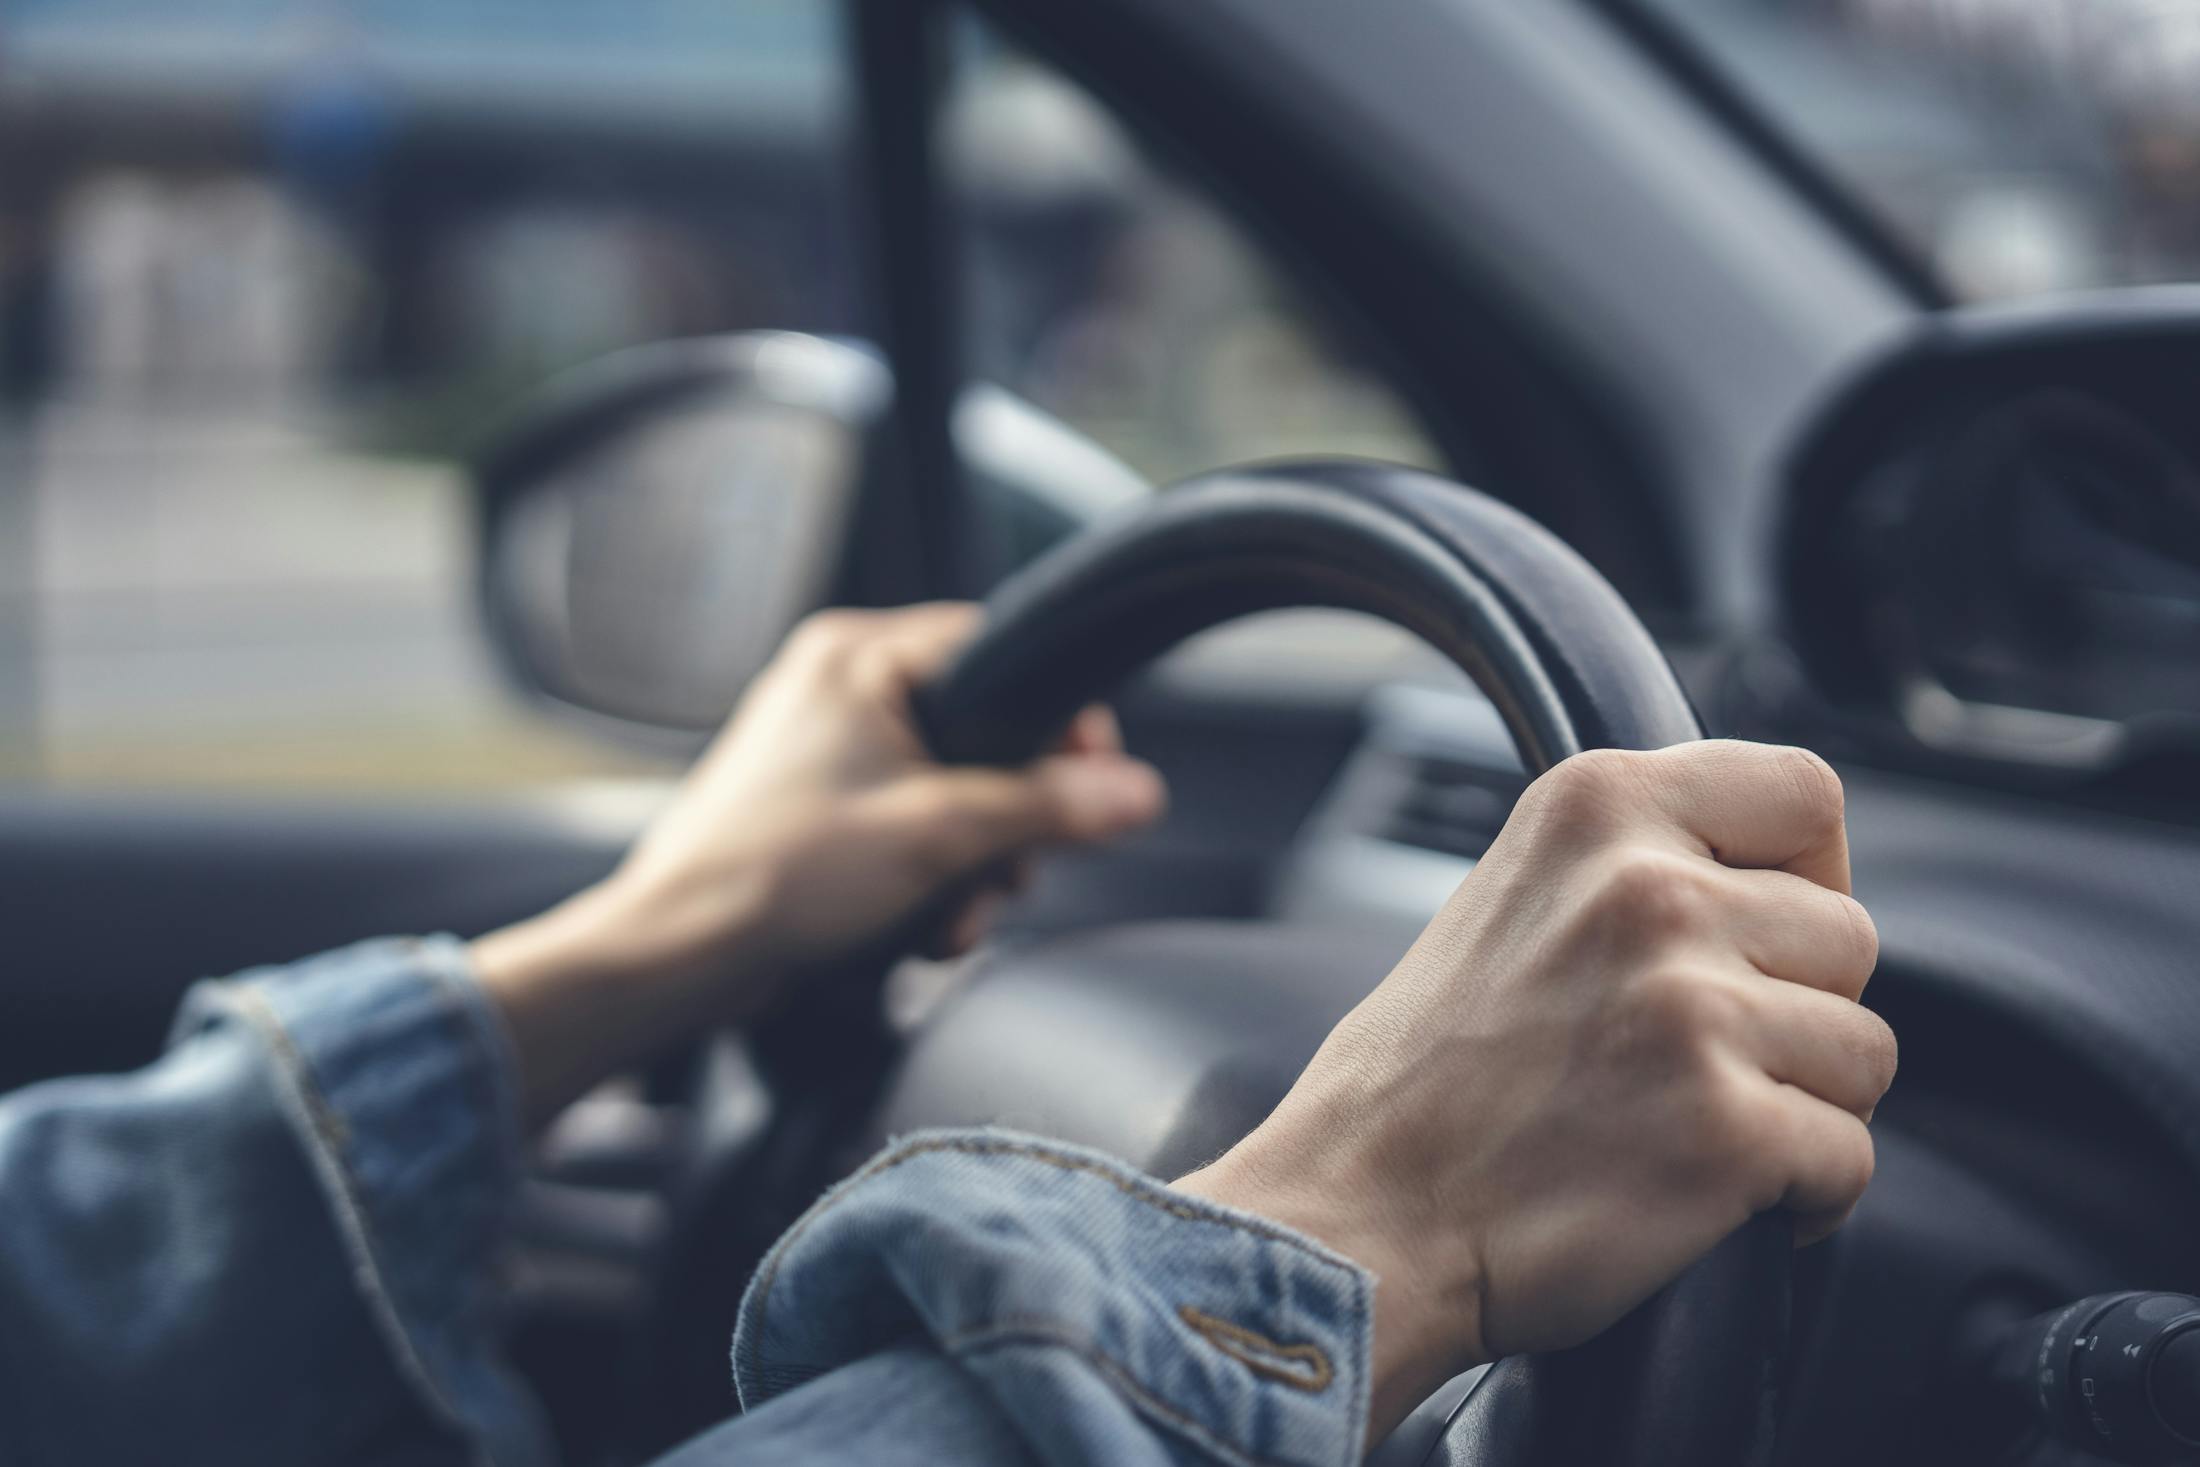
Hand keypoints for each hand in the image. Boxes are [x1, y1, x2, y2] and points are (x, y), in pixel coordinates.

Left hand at [473, 603, 1166, 1121]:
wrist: (678, 956)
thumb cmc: (775, 876)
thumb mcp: (939, 834)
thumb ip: (1048, 806)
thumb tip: (1137, 792)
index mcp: (857, 655)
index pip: (996, 649)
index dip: (1056, 718)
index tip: (1089, 778)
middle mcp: (839, 688)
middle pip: (983, 734)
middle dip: (1007, 823)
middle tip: (1006, 871)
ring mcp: (826, 751)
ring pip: (952, 793)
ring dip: (970, 867)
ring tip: (952, 916)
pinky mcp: (820, 812)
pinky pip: (910, 829)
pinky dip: (927, 880)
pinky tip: (919, 929)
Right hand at [1175, 741, 1893, 1438]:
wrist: (1357, 1218)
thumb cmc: (1426, 1080)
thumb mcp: (1513, 894)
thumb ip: (1638, 861)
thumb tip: (1773, 880)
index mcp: (1596, 807)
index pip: (1804, 792)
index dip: (1806, 872)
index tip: (1763, 934)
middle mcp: (1651, 890)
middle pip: (1849, 935)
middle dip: (1798, 1008)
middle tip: (1697, 1059)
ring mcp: (1692, 1010)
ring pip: (1864, 1052)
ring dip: (1802, 1105)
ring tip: (1694, 1126)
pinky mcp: (1727, 1130)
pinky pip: (1849, 1158)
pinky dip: (1799, 1197)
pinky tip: (1711, 1197)